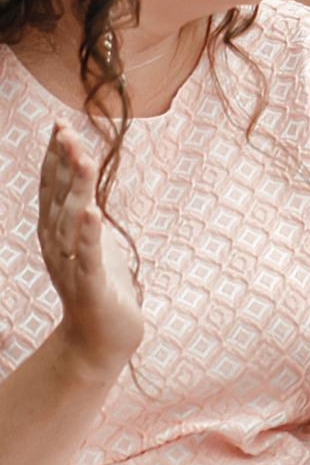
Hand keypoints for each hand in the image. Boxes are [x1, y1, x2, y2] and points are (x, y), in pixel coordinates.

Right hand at [37, 125, 140, 374]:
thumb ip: (84, 209)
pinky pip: (88, 257)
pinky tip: (91, 212)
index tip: (60, 124)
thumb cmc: (101, 285)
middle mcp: (57, 246)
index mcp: (58, 234)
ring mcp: (72, 266)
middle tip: (64, 129)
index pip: (53, 189)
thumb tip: (83, 173)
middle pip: (58, 198)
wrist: (101, 339)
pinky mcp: (92, 287)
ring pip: (71, 221)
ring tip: (82, 158)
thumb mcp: (93, 240)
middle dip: (61, 163)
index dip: (55, 157)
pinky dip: (89, 234)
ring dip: (77, 189)